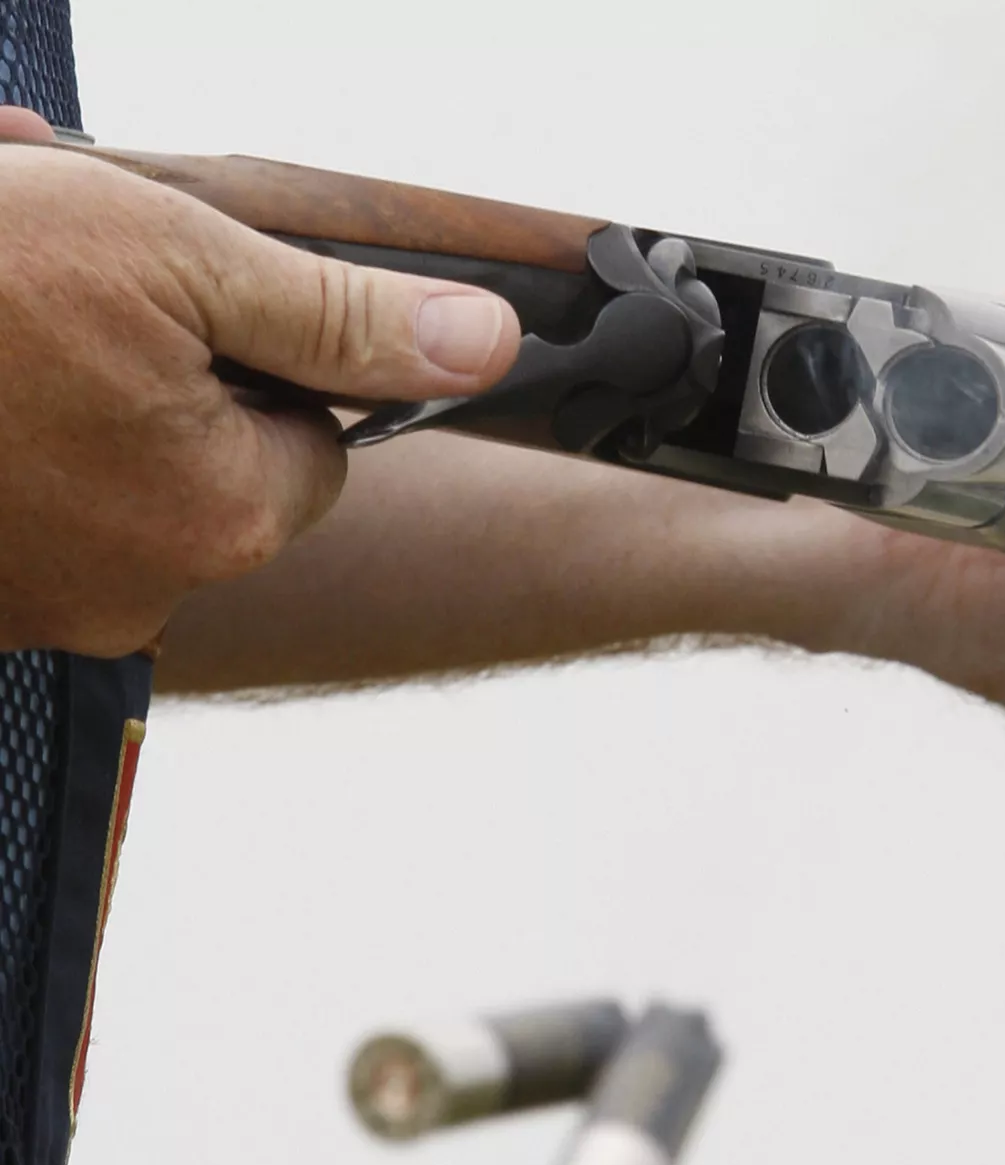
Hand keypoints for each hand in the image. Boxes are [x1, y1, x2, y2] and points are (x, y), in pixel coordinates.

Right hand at [0, 106, 519, 654]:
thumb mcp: (175, 255)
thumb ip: (339, 315)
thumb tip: (484, 346)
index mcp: (214, 515)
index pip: (316, 444)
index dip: (267, 359)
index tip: (189, 297)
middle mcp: (133, 585)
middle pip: (206, 457)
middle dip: (156, 351)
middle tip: (70, 262)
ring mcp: (32, 596)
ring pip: (102, 460)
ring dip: (69, 364)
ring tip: (0, 269)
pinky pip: (23, 483)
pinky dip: (7, 408)